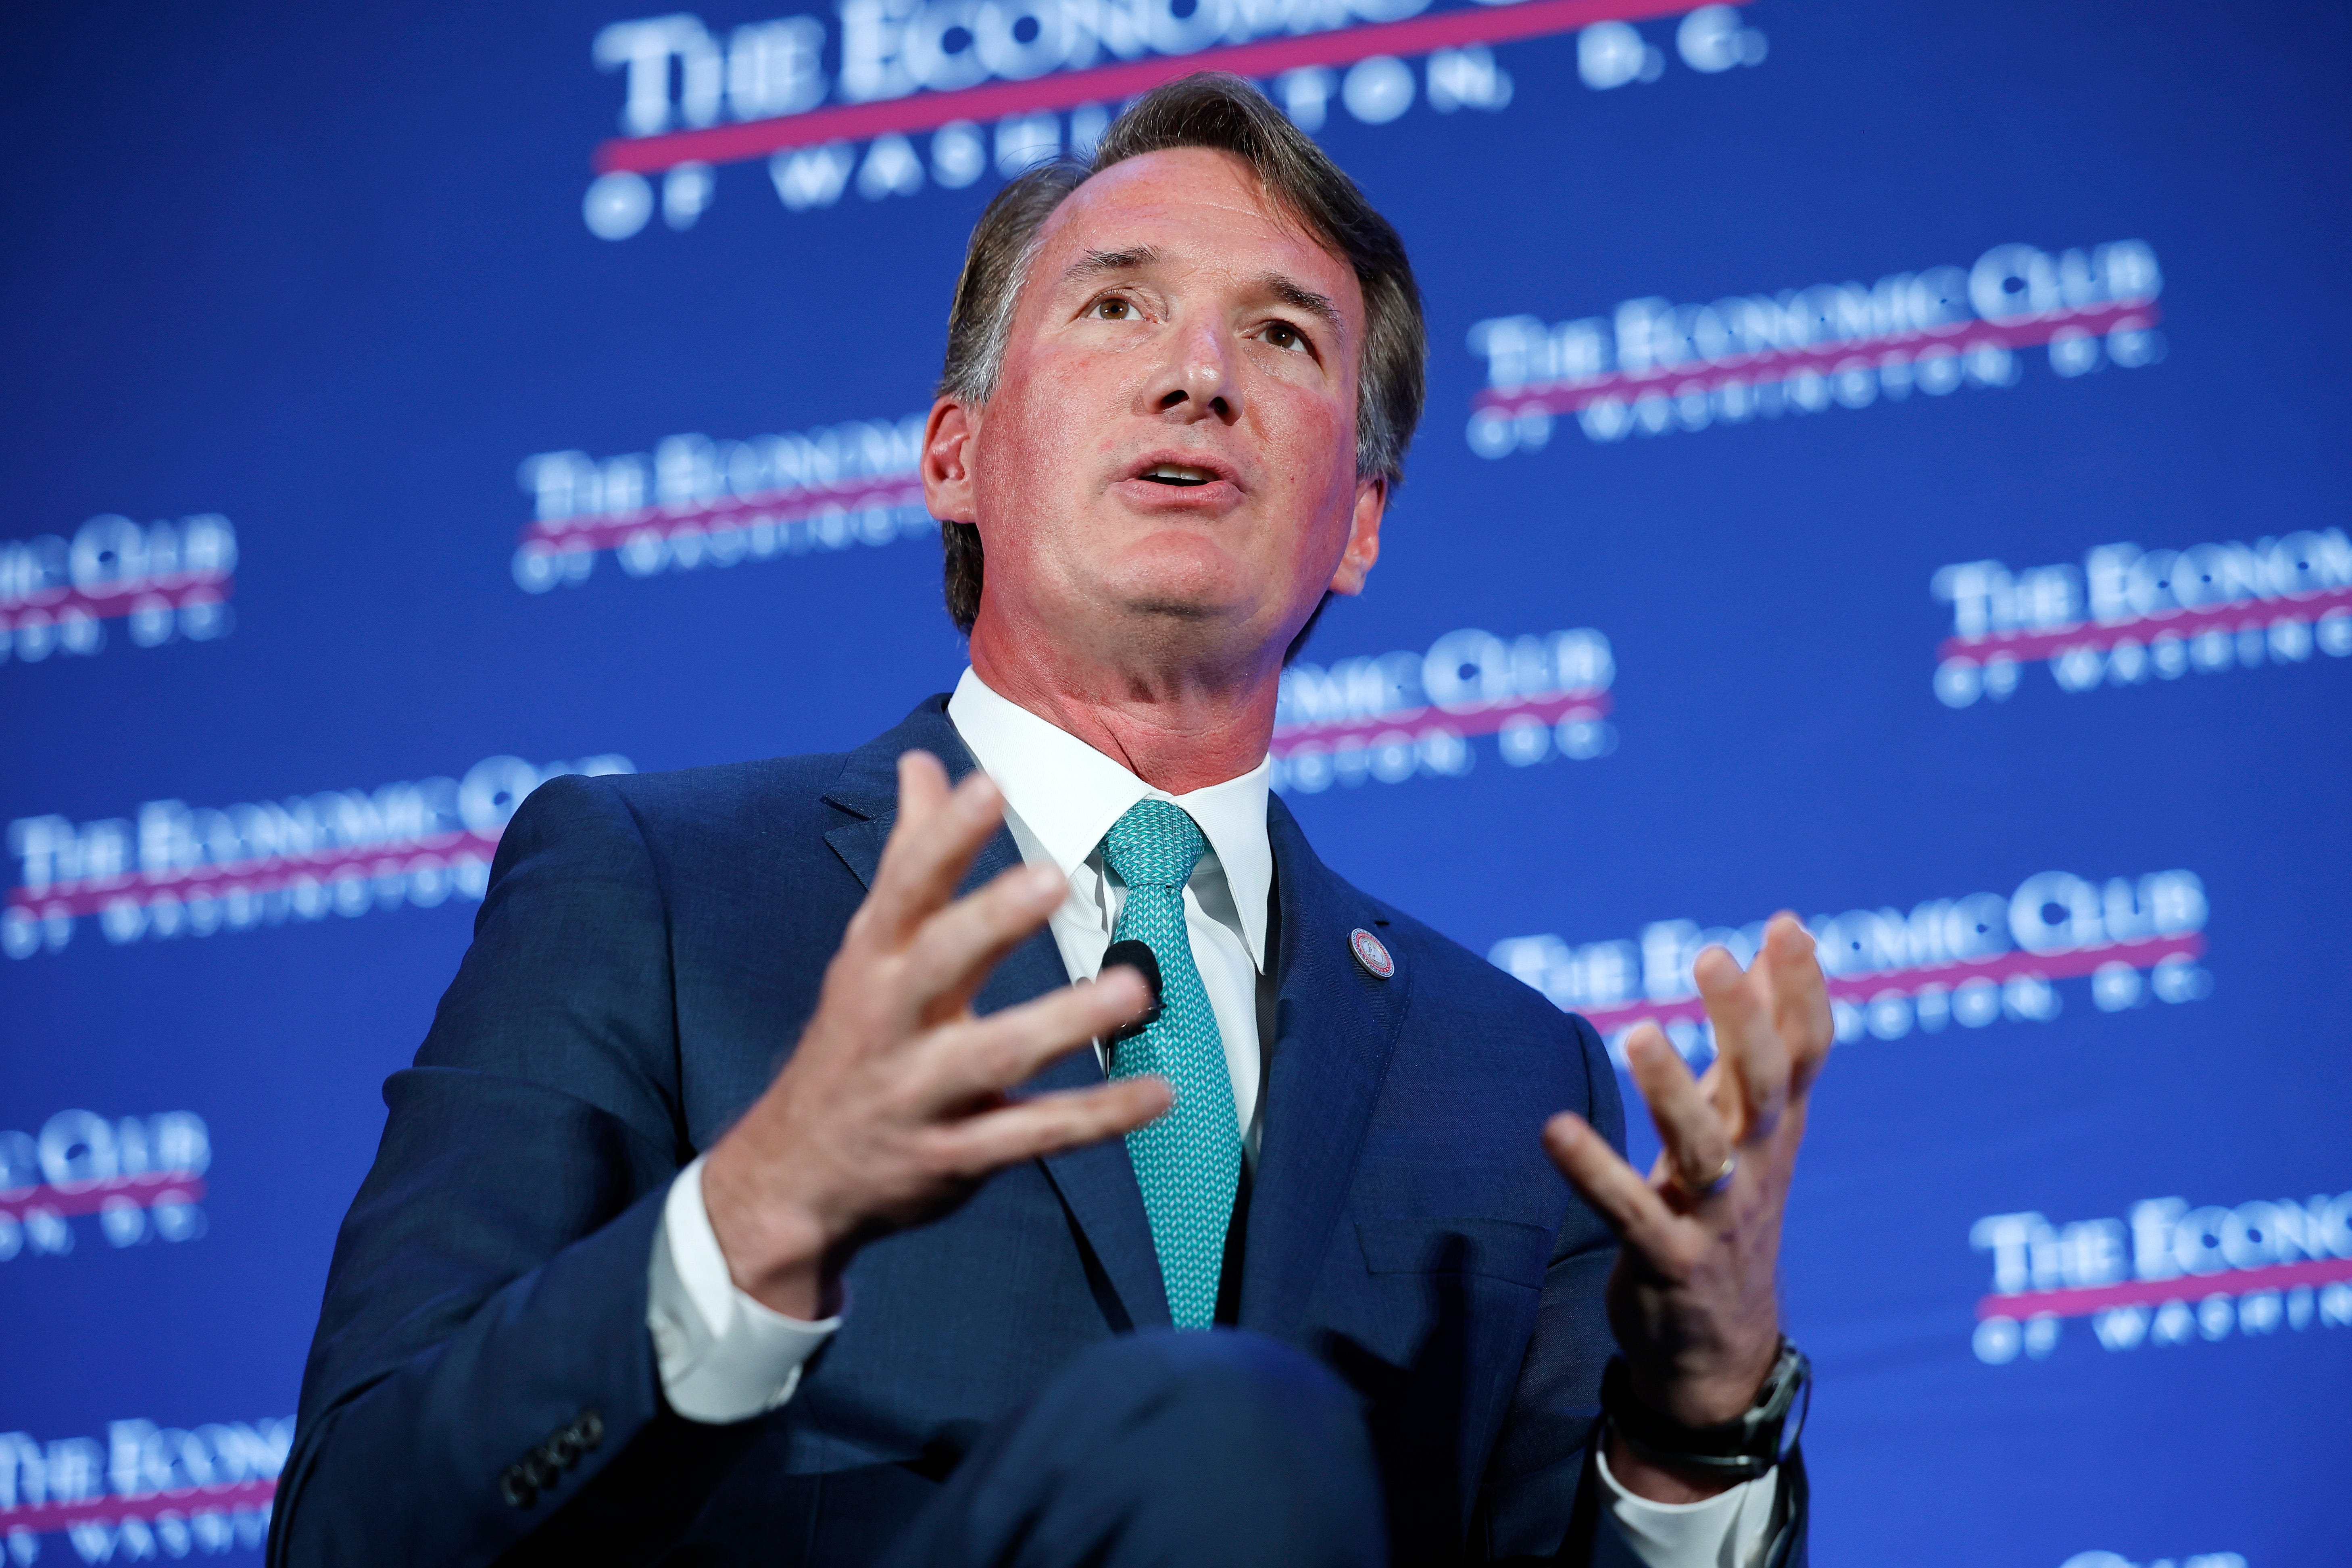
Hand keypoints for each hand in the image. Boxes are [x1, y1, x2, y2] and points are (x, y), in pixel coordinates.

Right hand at [702, 750, 1170, 1318]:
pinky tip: (1159, 1092)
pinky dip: (1097, 1117)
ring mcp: (921, 1093)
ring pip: (995, 1054)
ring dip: (1065, 1022)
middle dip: (991, 920)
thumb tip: (923, 762)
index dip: (944, 838)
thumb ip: (907, 855)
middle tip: (1052, 878)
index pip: (904, 889)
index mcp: (873, 961)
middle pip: (940, 962)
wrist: (794, 1175)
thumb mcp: (868, 950)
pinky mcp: (955, 1155)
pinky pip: (1032, 1133)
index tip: (988, 786)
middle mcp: (891, 1021)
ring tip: (1134, 988)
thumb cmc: (854, 1038)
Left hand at [1541, 913, 1832, 1500]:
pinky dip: (1593, 1171)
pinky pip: (1629, 1211)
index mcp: (1775, 1131)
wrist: (1722, 1350)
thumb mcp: (1756, 1130)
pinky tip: (1554, 1130)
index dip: (1802, 990)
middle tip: (1712, 955)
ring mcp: (1716, 1217)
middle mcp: (1756, 1167)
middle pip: (1765, 1086)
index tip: (1784, 925)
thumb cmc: (1733, 1214)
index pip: (1806, 1052)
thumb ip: (1765, 1041)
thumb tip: (1777, 950)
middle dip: (1744, 1021)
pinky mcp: (1667, 1260)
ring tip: (1640, 1031)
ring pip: (1704, 1147)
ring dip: (1671, 1089)